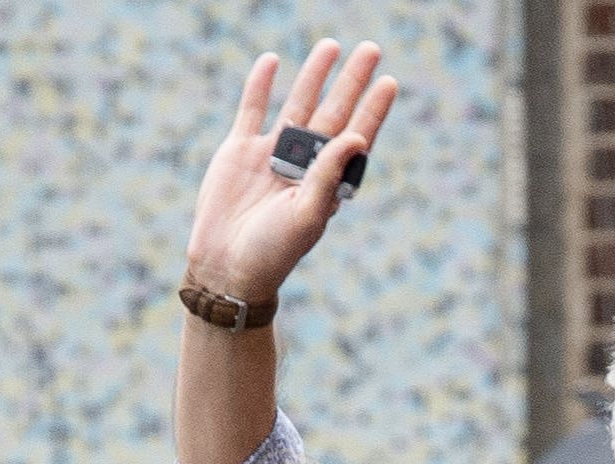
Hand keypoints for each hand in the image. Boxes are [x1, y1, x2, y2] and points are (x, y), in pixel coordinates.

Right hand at [185, 40, 396, 303]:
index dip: (372, 110)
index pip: (355, 137)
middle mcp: (303, 163)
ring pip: (298, 104)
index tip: (389, 82)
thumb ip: (329, 176)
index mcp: (326, 182)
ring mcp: (271, 153)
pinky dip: (261, 85)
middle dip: (352, 80)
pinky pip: (253, 109)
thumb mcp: (307, 216)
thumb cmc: (272, 252)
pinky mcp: (240, 150)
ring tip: (331, 46)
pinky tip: (272, 60)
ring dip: (315, 75)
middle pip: (333, 112)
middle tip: (371, 49)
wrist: (225, 266)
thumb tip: (358, 137)